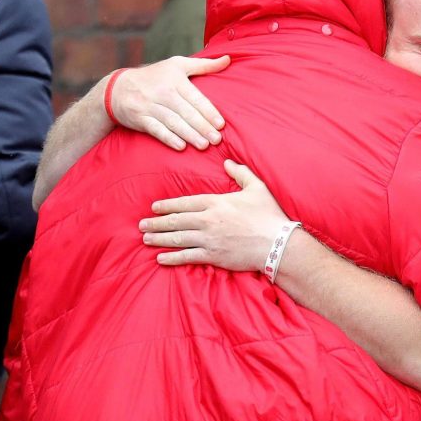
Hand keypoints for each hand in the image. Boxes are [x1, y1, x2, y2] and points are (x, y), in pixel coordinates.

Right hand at [112, 55, 230, 150]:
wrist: (118, 87)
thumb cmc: (155, 76)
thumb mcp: (177, 65)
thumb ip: (204, 65)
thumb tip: (228, 59)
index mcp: (174, 79)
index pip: (195, 97)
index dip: (208, 112)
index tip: (221, 124)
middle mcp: (162, 92)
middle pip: (186, 112)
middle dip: (202, 127)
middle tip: (217, 139)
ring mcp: (150, 106)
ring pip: (173, 122)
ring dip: (189, 135)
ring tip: (204, 145)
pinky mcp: (140, 118)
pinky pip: (156, 130)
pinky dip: (169, 139)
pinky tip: (181, 147)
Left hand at [139, 160, 289, 268]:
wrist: (277, 243)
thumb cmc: (269, 215)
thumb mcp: (257, 188)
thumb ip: (240, 173)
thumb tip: (228, 161)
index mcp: (216, 202)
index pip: (185, 203)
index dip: (167, 205)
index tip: (154, 207)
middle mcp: (208, 220)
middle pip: (176, 220)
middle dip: (157, 222)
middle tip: (142, 225)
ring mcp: (209, 239)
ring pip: (178, 238)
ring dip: (159, 238)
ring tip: (146, 239)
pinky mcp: (213, 256)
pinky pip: (188, 257)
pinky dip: (172, 258)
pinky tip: (160, 258)